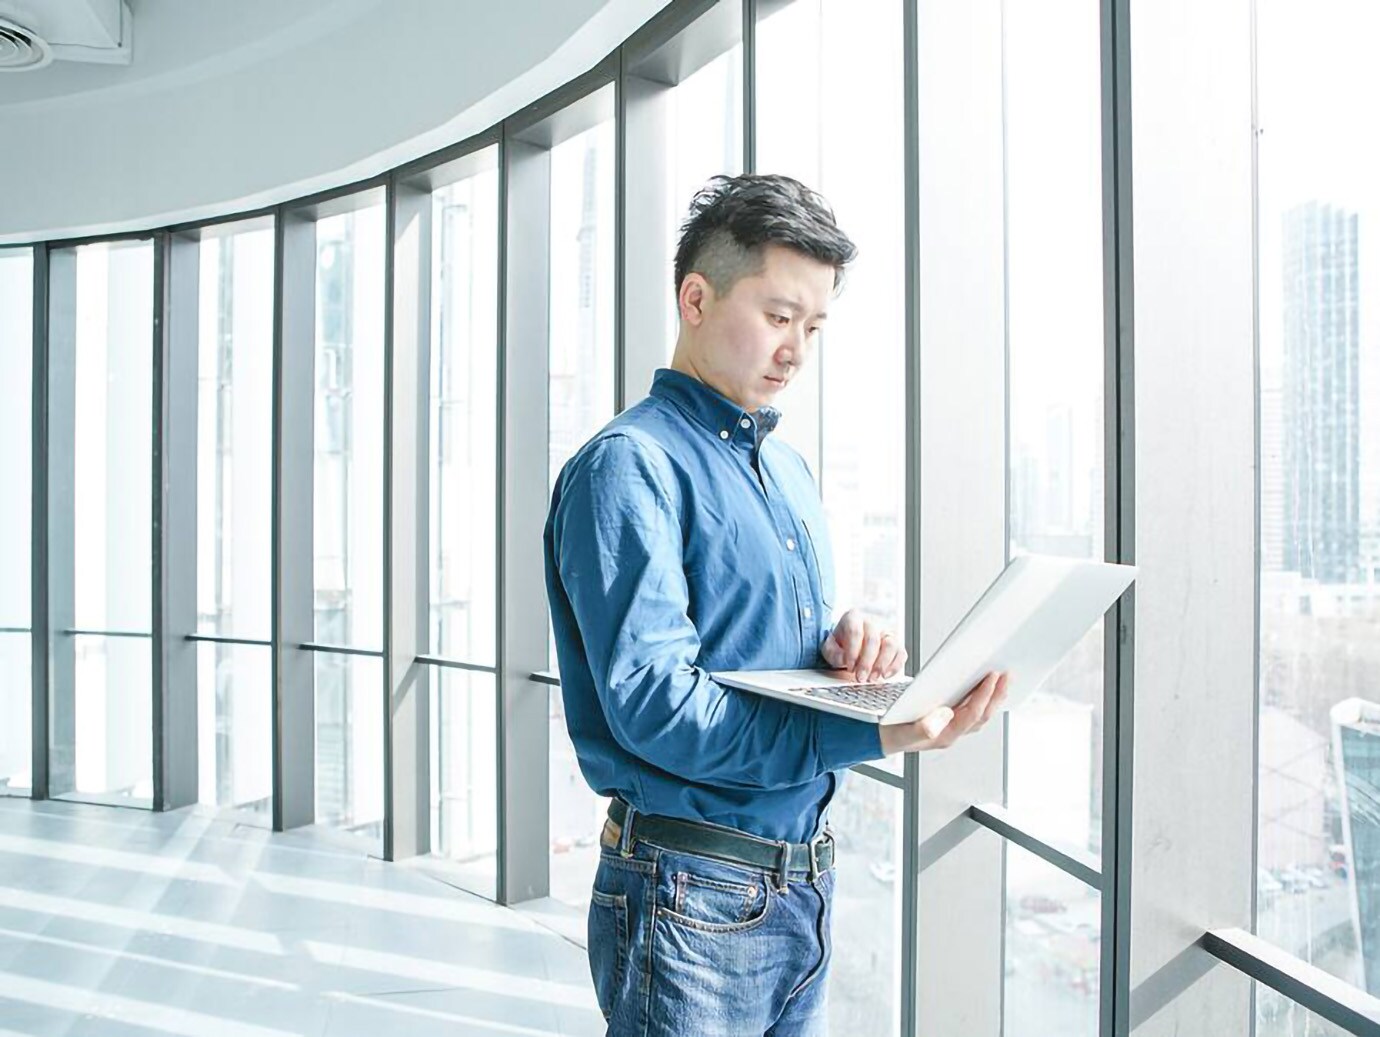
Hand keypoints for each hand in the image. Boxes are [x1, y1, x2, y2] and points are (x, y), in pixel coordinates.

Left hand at [820, 609, 907, 683]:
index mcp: (853, 618)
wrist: (850, 645)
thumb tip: (843, 659)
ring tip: (872, 678)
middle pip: (872, 640)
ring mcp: (886, 632)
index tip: (849, 666)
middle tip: (860, 677)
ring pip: (890, 644)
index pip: (855, 631)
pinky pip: (901, 653)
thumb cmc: (841, 645)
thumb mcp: (830, 647)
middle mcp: (872, 622)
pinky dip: (895, 666)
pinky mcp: (896, 644)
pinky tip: (884, 675)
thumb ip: (832, 652)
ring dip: (882, 664)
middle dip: (866, 662)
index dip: (853, 651)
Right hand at [879, 671, 1008, 754]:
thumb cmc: (892, 733)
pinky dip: (982, 700)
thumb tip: (946, 714)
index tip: (993, 676)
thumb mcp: (904, 731)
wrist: (881, 739)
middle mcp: (952, 733)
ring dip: (993, 698)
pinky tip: (984, 689)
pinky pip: (972, 712)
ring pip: (980, 715)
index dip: (984, 695)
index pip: (972, 714)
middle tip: (1007, 675)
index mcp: (945, 735)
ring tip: (1002, 681)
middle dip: (997, 695)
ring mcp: (951, 729)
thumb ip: (924, 728)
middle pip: (983, 715)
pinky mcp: (948, 723)